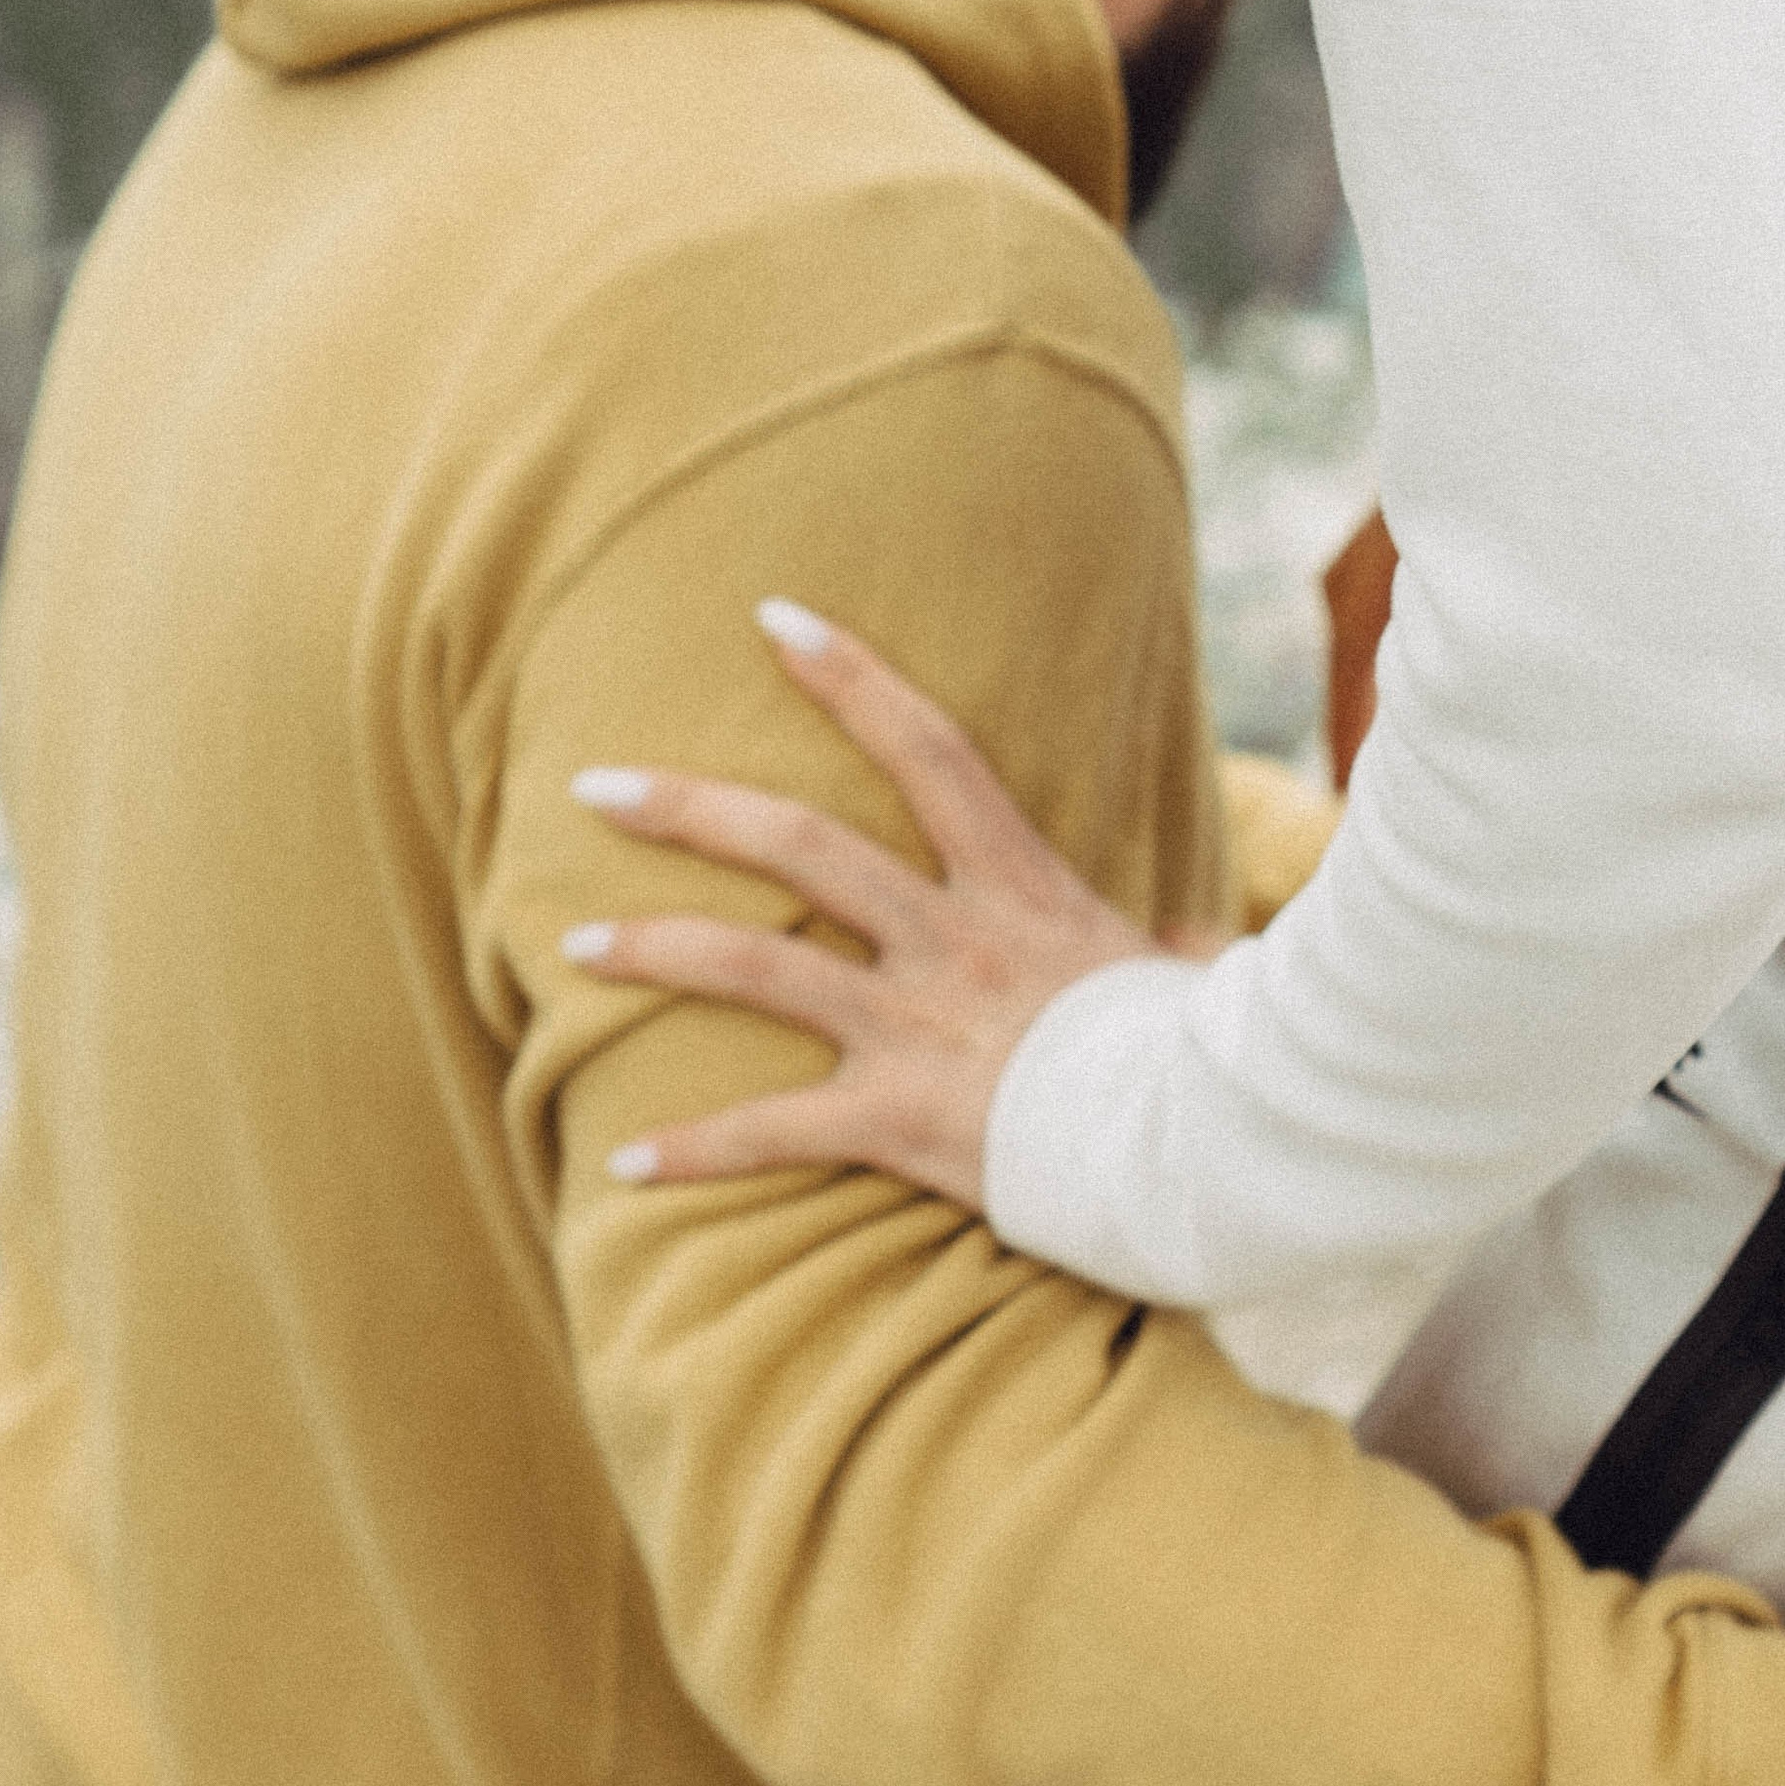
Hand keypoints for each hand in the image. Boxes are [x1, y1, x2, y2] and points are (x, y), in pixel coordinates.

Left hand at [565, 603, 1209, 1201]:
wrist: (1207, 1144)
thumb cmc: (1210, 1060)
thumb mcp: (1193, 977)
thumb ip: (1175, 951)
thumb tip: (1197, 949)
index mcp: (1019, 887)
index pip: (928, 750)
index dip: (851, 677)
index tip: (776, 621)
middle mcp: (951, 940)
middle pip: (799, 844)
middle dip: (690, 809)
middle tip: (598, 786)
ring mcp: (916, 1027)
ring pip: (757, 966)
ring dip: (657, 948)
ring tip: (573, 945)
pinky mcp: (898, 1119)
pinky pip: (774, 1131)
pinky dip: (697, 1148)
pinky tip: (625, 1164)